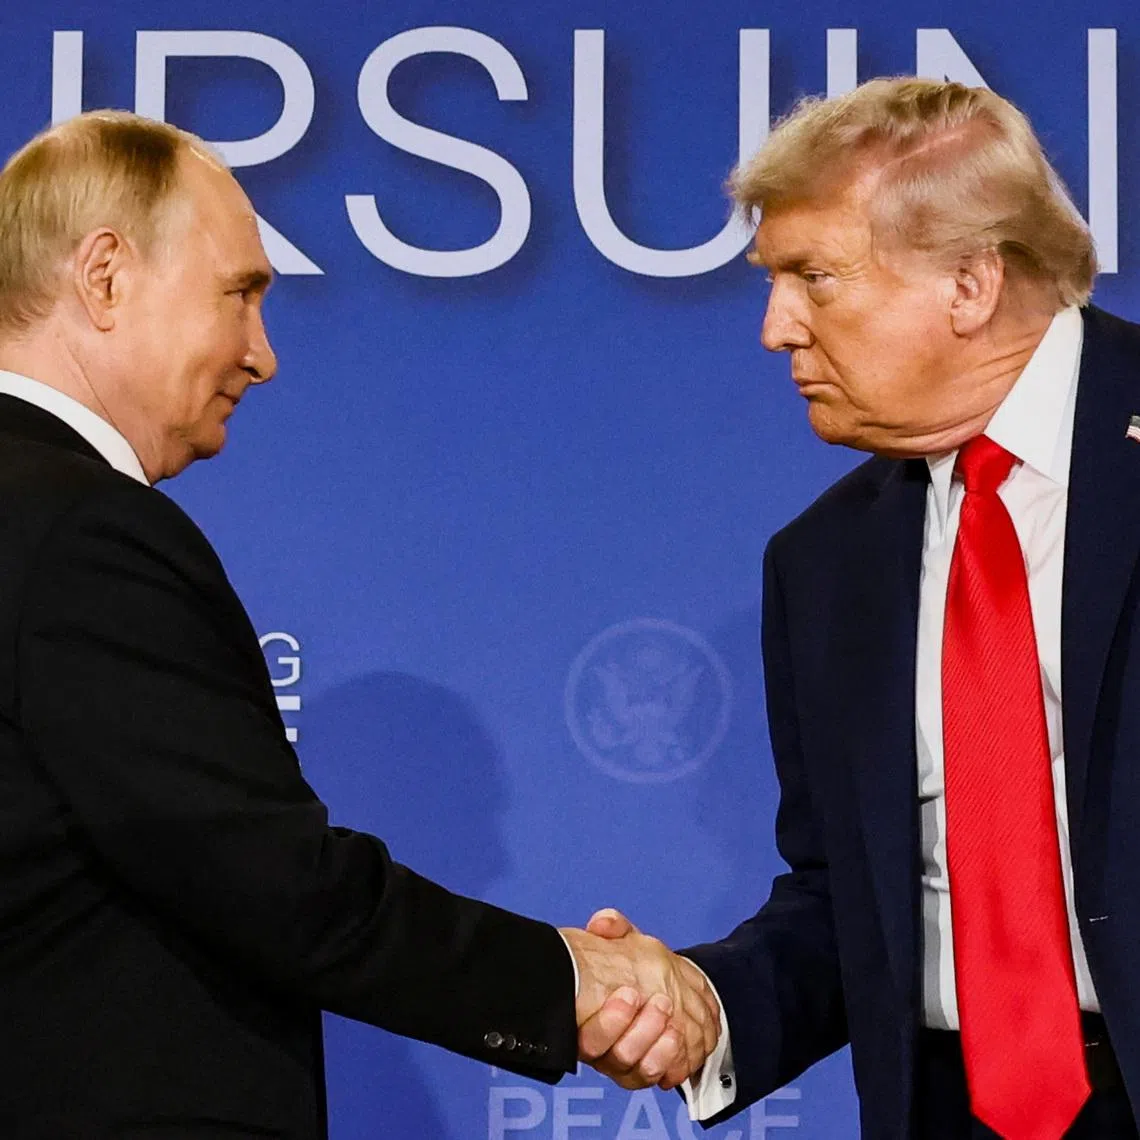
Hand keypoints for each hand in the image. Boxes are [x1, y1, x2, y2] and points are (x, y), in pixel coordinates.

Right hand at [561, 908, 720, 1089]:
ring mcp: (627, 1062)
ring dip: (662, 1050)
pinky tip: (683, 1045)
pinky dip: (677, 1064)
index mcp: (587, 1017)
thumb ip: (612, 929)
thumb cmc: (629, 964)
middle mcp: (605, 1047)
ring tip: (674, 1027)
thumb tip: (603, 923)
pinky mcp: (650, 1071)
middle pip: (620, 1056)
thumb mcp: (621, 940)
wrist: (654, 983)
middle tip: (661, 1003)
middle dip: (643, 1031)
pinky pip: (664, 1077)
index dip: (609, 1021)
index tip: (629, 993)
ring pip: (643, 1071)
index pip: (589, 1038)